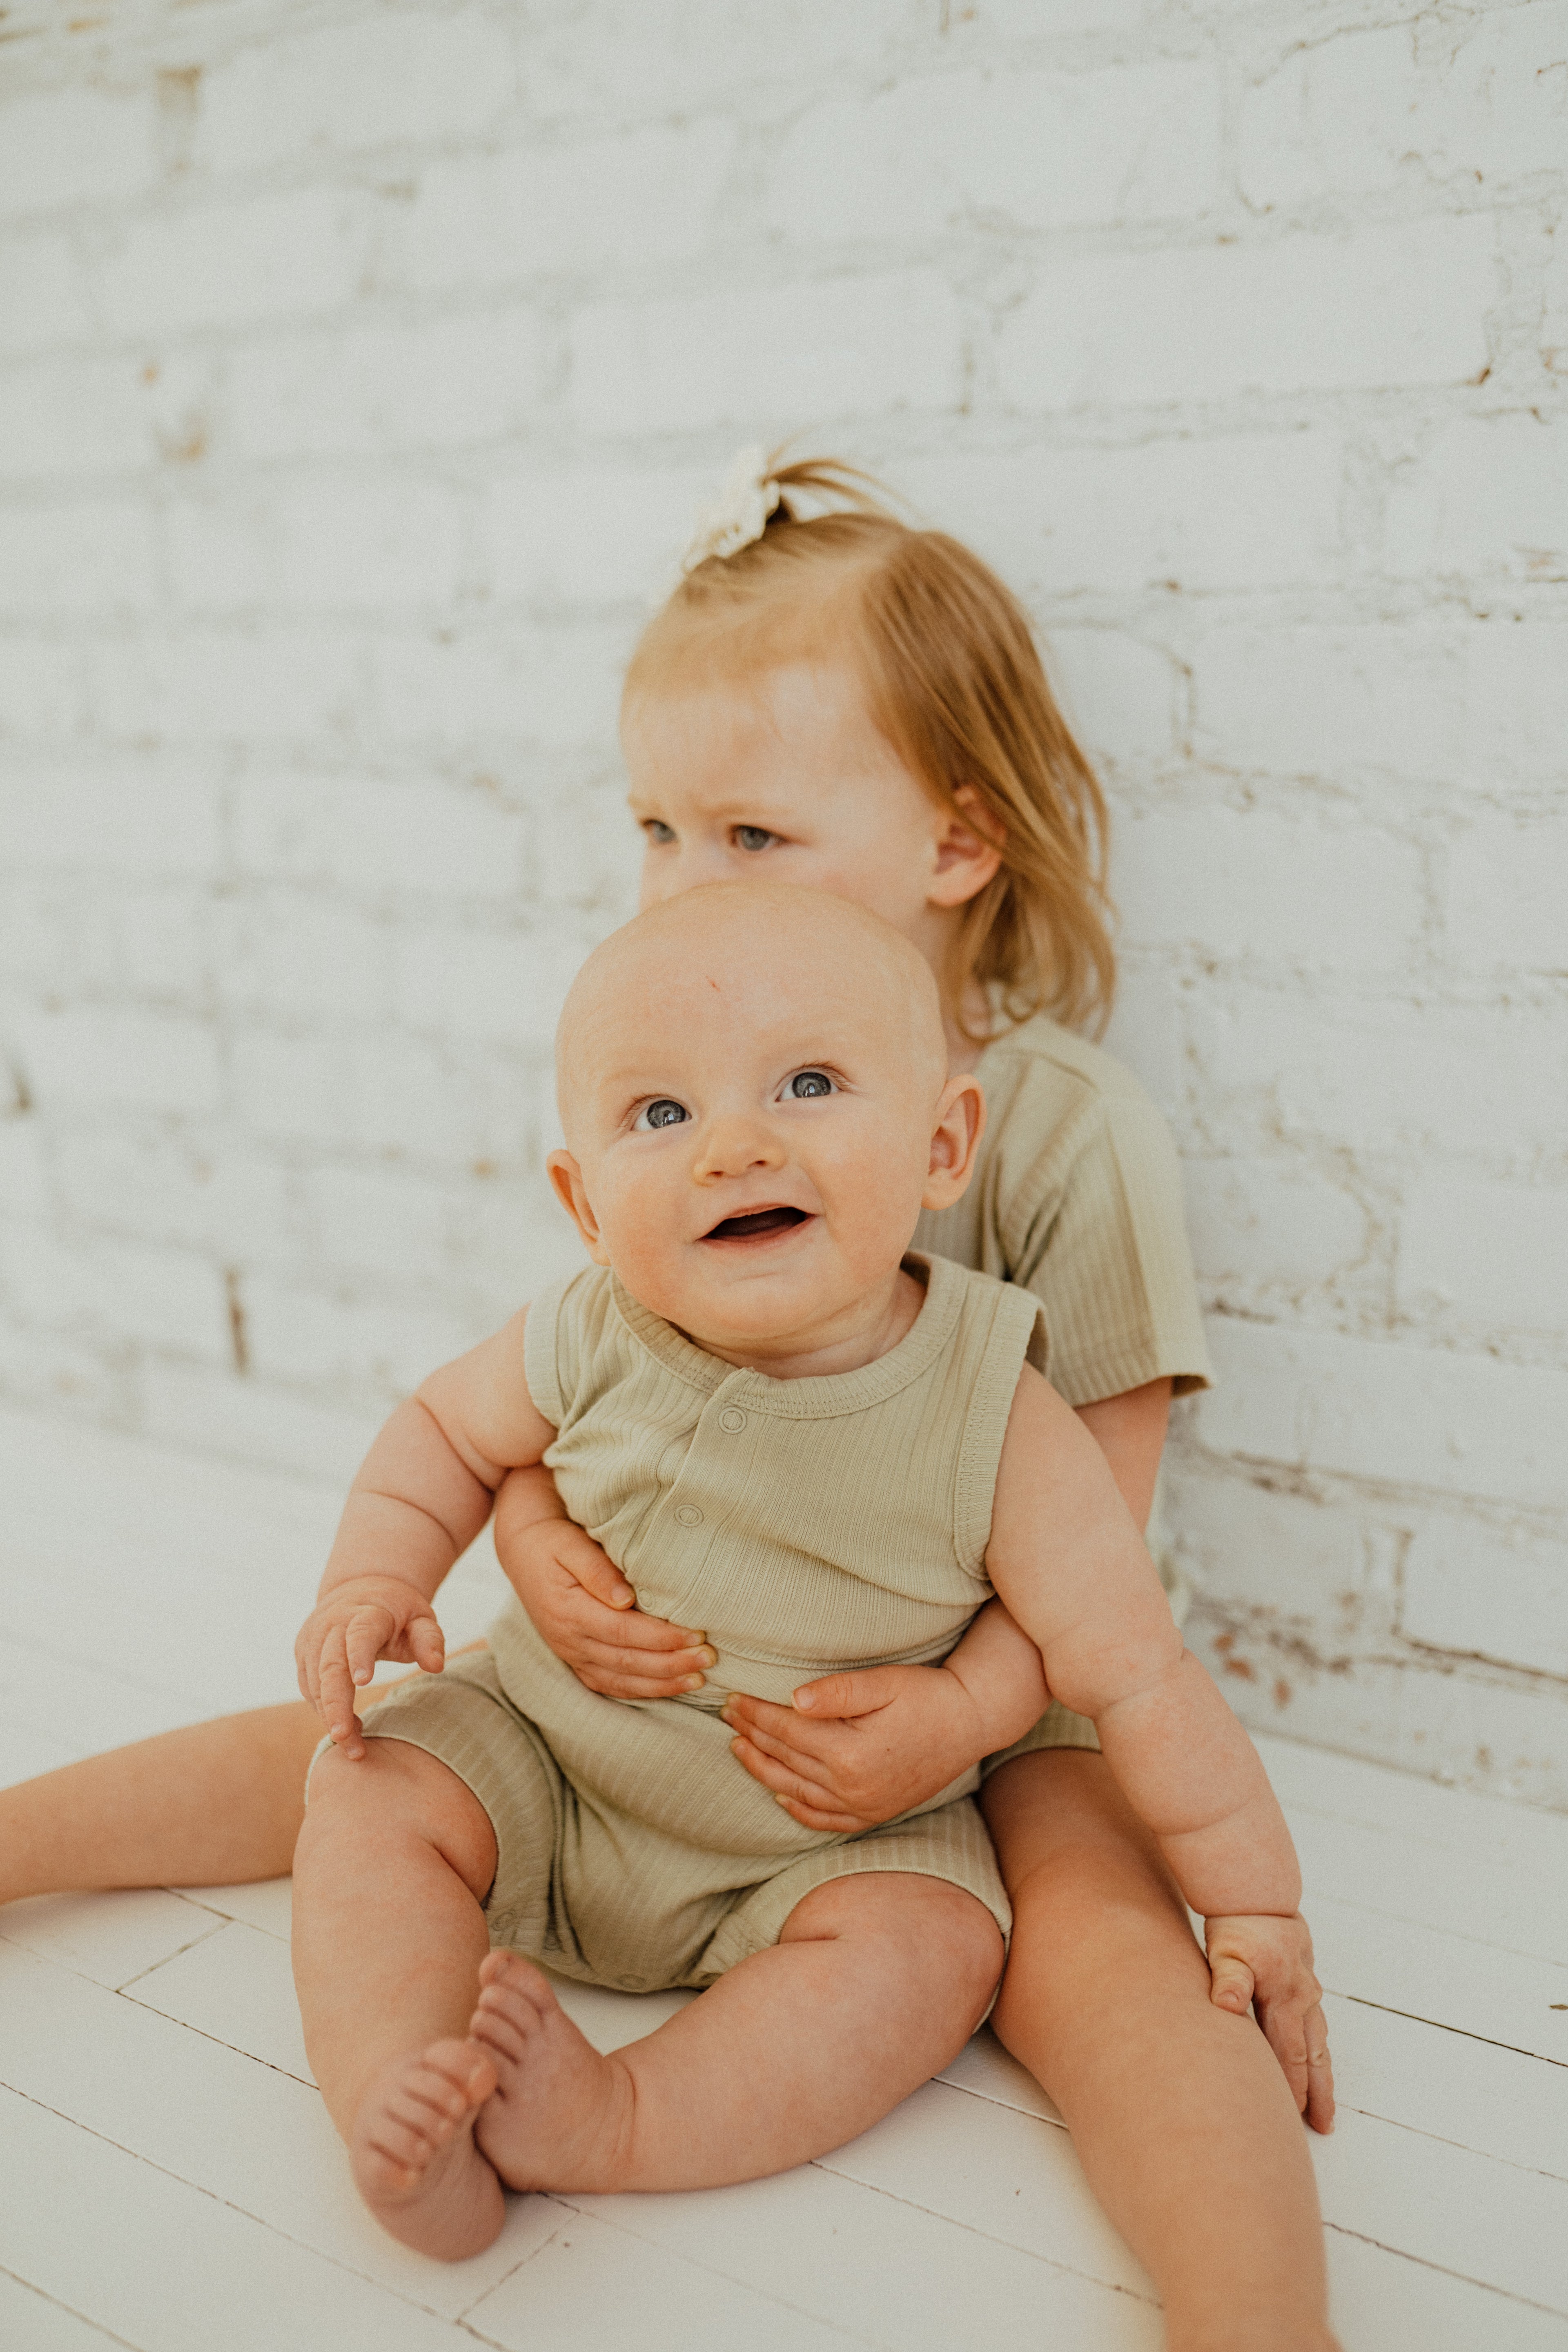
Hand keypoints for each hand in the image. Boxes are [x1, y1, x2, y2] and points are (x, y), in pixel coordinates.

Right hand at [295, 1575, 445, 1760]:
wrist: (360, 1588)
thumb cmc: (397, 1611)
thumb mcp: (421, 1618)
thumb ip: (429, 1640)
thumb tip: (436, 1665)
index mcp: (366, 1612)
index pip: (361, 1633)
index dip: (360, 1655)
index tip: (364, 1681)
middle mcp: (333, 1624)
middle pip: (330, 1665)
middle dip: (334, 1702)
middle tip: (343, 1736)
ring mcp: (313, 1640)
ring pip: (315, 1682)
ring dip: (329, 1716)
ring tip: (354, 1748)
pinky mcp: (303, 1655)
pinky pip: (309, 1689)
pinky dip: (325, 1712)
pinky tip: (347, 1731)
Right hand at [499, 1514, 715, 1698]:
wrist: (523, 1552)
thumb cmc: (553, 1542)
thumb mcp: (571, 1544)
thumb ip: (597, 1570)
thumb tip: (626, 1599)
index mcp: (568, 1610)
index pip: (623, 1631)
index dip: (662, 1637)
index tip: (697, 1634)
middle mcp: (568, 1639)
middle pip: (626, 1661)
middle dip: (671, 1664)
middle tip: (709, 1659)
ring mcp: (570, 1654)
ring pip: (620, 1680)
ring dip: (661, 1683)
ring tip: (698, 1678)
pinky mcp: (575, 1660)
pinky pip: (608, 1685)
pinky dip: (640, 1690)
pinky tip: (668, 1687)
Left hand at [722, 1663, 985, 1831]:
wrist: (972, 1722)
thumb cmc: (927, 1695)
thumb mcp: (884, 1683)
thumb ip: (837, 1692)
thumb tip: (793, 1700)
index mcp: (850, 1754)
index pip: (786, 1731)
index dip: (755, 1713)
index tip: (732, 1697)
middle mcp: (852, 1788)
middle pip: (786, 1760)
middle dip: (752, 1735)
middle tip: (726, 1714)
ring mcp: (864, 1806)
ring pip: (797, 1791)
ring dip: (763, 1769)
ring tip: (739, 1747)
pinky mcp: (875, 1812)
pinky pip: (826, 1819)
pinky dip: (798, 1809)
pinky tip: (779, 1794)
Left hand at [1206, 1912, 1334, 2133]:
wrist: (1257, 1890)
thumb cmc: (1238, 1924)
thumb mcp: (1226, 1950)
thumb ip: (1227, 1980)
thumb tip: (1226, 2006)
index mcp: (1283, 1996)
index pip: (1289, 2053)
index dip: (1292, 2087)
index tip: (1293, 2117)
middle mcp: (1302, 1997)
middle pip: (1312, 2054)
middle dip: (1318, 2091)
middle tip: (1324, 2125)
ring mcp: (1307, 1989)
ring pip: (1319, 2040)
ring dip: (1323, 2073)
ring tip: (1326, 2104)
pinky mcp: (1305, 1980)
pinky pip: (1316, 2023)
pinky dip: (1319, 2047)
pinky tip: (1316, 2057)